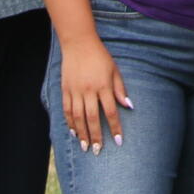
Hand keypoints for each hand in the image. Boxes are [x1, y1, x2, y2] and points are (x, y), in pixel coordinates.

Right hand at [58, 38, 131, 153]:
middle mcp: (89, 90)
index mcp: (103, 85)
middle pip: (92, 118)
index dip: (114, 127)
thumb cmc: (100, 56)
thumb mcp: (114, 70)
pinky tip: (73, 132)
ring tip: (85, 147)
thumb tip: (128, 106)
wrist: (79, 43)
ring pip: (78, 117)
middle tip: (98, 150)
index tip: (118, 141)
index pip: (110, 111)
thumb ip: (120, 89)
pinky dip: (70, 122)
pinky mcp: (65, 89)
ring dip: (81, 133)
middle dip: (96, 136)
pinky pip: (67, 110)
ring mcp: (75, 90)